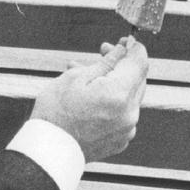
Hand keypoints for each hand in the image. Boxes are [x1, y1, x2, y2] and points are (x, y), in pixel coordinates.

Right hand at [31, 37, 147, 162]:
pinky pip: (123, 113)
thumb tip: (122, 50)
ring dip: (113, 82)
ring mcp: (127, 128)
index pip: (139, 63)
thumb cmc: (56, 111)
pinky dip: (111, 101)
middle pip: (137, 80)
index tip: (127, 39)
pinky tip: (90, 97)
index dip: (134, 48)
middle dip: (122, 63)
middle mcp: (130, 113)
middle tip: (104, 51)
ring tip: (87, 74)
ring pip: (128, 96)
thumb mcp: (75, 78)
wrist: (50, 150)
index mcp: (119, 94)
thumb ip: (105, 63)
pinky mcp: (121, 139)